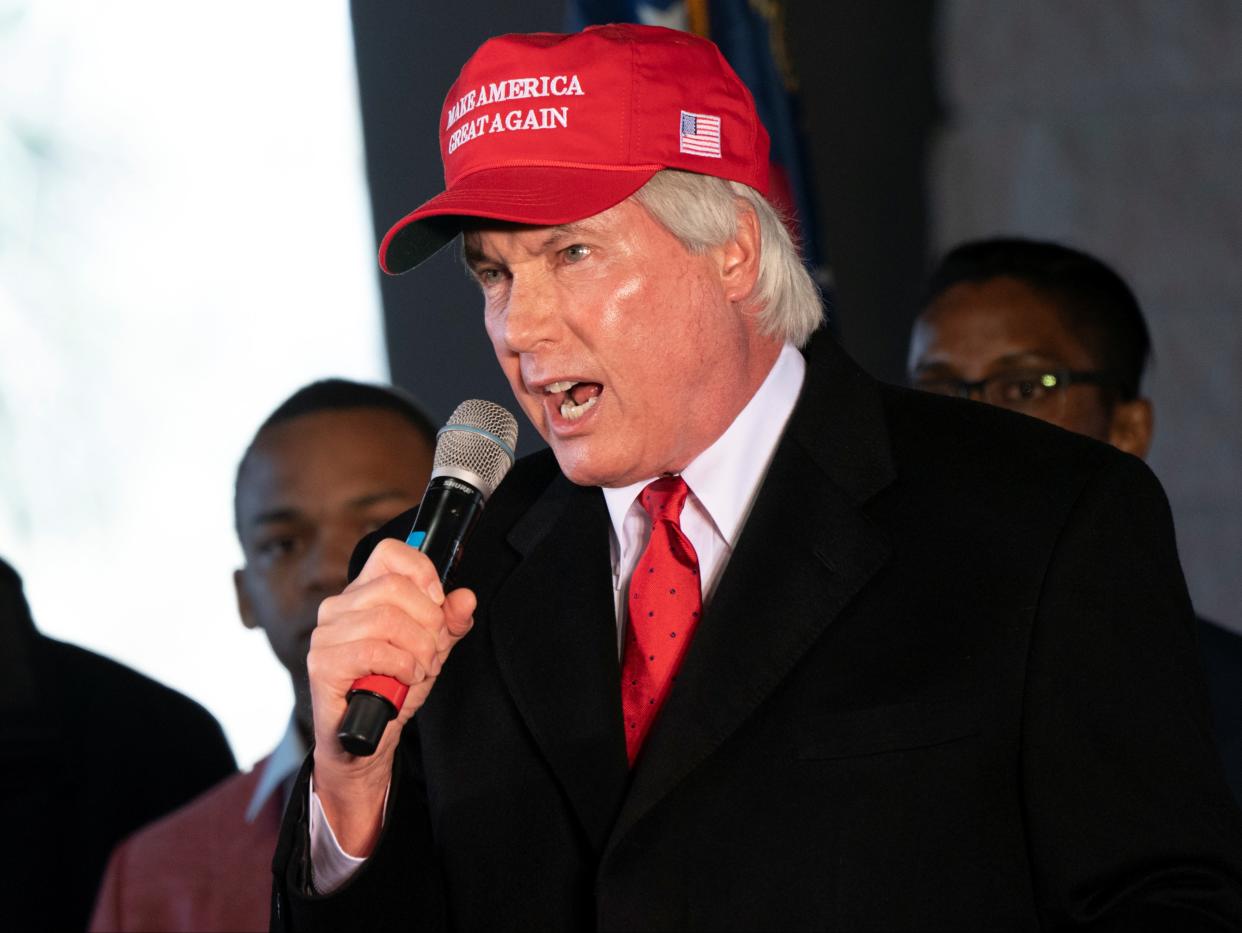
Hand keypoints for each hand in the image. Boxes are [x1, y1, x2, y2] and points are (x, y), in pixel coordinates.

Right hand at [307, 538, 475, 855]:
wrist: (367, 739)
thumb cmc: (392, 688)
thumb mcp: (431, 650)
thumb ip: (449, 623)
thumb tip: (466, 598)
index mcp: (363, 593)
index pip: (390, 553)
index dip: (422, 572)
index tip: (438, 603)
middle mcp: (339, 607)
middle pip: (395, 587)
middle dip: (428, 622)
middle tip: (431, 651)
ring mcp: (327, 634)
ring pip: (387, 620)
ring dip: (417, 650)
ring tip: (418, 670)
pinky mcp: (322, 663)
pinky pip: (374, 650)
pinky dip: (401, 667)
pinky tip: (404, 680)